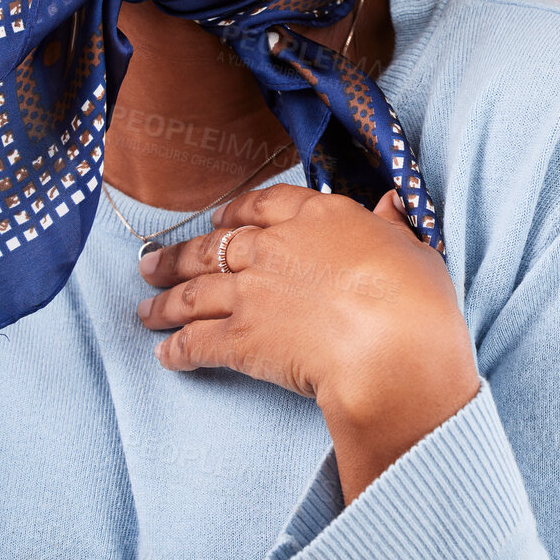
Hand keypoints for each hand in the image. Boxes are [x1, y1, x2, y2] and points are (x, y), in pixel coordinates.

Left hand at [136, 182, 481, 501]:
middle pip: (212, 247)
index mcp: (315, 216)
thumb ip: (392, 226)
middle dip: (177, 257)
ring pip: (193, 292)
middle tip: (151, 264)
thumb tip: (392, 204)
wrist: (393, 349)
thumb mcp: (413, 248)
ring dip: (165, 301)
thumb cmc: (415, 298)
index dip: (232, 214)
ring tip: (144, 309)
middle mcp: (273, 247)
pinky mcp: (241, 338)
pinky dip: (177, 349)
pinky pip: (197, 342)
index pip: (260, 206)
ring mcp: (251, 291)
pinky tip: (165, 355)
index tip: (216, 221)